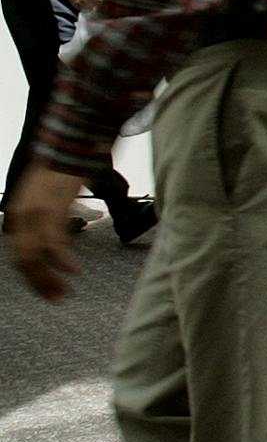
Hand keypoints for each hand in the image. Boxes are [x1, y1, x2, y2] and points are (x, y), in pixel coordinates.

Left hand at [7, 167, 85, 301]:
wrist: (70, 144)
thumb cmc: (63, 168)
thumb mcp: (48, 198)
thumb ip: (48, 219)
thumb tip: (56, 242)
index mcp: (18, 214)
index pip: (19, 255)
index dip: (31, 276)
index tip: (46, 289)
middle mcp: (21, 217)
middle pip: (23, 260)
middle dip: (39, 283)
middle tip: (55, 297)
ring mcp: (35, 214)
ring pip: (34, 257)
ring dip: (48, 278)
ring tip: (63, 291)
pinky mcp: (51, 210)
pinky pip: (53, 243)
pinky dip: (62, 261)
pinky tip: (73, 270)